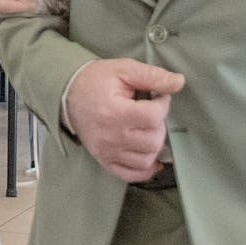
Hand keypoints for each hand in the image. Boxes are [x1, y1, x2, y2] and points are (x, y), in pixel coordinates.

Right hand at [64, 59, 186, 183]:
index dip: (163, 104)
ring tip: (147, 129)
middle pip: (153, 140)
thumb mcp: (123, 70)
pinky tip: (149, 155)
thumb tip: (178, 82)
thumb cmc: (95, 81)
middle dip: (159, 124)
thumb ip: (152, 75)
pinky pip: (131, 175)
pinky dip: (145, 169)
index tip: (158, 97)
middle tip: (151, 112)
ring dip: (154, 144)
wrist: (67, 94)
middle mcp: (111, 136)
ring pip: (147, 159)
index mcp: (114, 112)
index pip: (154, 116)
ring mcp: (107, 151)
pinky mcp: (104, 160)